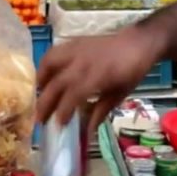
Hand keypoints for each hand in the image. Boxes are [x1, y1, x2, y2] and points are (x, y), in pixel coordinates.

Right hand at [37, 27, 162, 132]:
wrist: (138, 43)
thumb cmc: (132, 71)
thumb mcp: (120, 94)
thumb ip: (101, 111)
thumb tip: (87, 132)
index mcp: (97, 76)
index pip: (73, 95)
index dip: (63, 111)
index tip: (58, 125)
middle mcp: (83, 62)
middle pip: (57, 83)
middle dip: (46, 103)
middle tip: (40, 120)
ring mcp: (76, 50)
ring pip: (49, 64)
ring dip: (40, 81)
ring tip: (38, 97)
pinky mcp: (74, 43)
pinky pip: (53, 53)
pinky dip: (44, 66)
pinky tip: (44, 77)